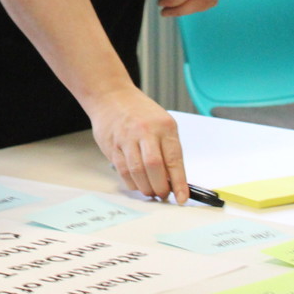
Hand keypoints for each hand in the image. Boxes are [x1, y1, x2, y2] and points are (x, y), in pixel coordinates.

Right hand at [86, 86, 186, 202]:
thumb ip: (168, 149)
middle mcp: (145, 131)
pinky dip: (131, 182)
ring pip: (137, 171)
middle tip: (163, 194)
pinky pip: (122, 170)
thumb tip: (173, 179)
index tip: (182, 198)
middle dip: (160, 187)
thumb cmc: (140, 112)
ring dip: (145, 187)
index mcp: (164, 126)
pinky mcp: (112, 144)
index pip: (174, 159)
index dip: (179, 183)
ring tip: (150, 191)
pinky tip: (137, 183)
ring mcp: (126, 137)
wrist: (111, 95)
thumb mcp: (162, 124)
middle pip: (154, 166)